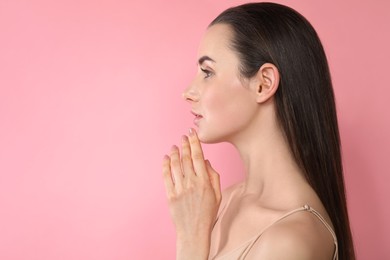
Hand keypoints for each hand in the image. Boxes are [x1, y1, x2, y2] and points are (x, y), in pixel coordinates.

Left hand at [162, 128, 221, 258]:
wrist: (194, 231)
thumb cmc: (208, 213)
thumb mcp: (218, 194)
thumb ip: (213, 176)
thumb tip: (205, 161)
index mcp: (204, 182)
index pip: (198, 157)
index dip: (194, 143)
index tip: (192, 133)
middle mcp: (191, 183)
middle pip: (186, 158)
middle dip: (184, 145)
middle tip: (183, 136)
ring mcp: (179, 189)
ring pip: (175, 165)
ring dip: (174, 153)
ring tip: (174, 145)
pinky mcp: (170, 195)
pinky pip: (166, 177)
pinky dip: (165, 165)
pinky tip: (166, 158)